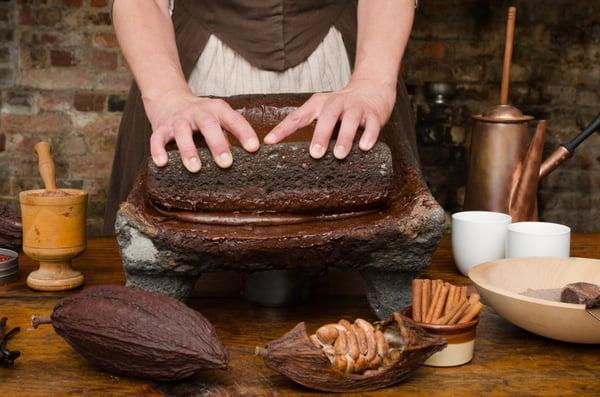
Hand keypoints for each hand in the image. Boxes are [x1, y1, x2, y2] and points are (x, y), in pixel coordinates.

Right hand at [145, 89, 258, 171]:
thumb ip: (229, 137)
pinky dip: (158, 150)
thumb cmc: (201, 117)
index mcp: (217, 110)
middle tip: (226, 163)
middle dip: (217, 144)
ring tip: (195, 168)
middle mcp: (198, 112)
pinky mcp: (161, 127)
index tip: (254, 148)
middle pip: (208, 125)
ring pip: (182, 132)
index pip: (233, 119)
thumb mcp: (218, 120)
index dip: (244, 132)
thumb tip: (245, 161)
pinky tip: (162, 163)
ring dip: (189, 150)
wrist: (169, 99)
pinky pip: (157, 138)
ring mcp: (178, 119)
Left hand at [264, 78, 395, 158]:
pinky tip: (364, 147)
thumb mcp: (323, 111)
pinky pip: (372, 125)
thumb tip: (294, 153)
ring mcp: (356, 108)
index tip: (269, 142)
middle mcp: (337, 103)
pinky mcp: (373, 114)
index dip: (283, 129)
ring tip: (339, 154)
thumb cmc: (342, 107)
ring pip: (350, 121)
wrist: (372, 88)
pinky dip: (369, 136)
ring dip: (344, 137)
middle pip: (327, 116)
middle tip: (315, 153)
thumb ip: (311, 127)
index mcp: (319, 104)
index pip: (298, 117)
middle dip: (320, 135)